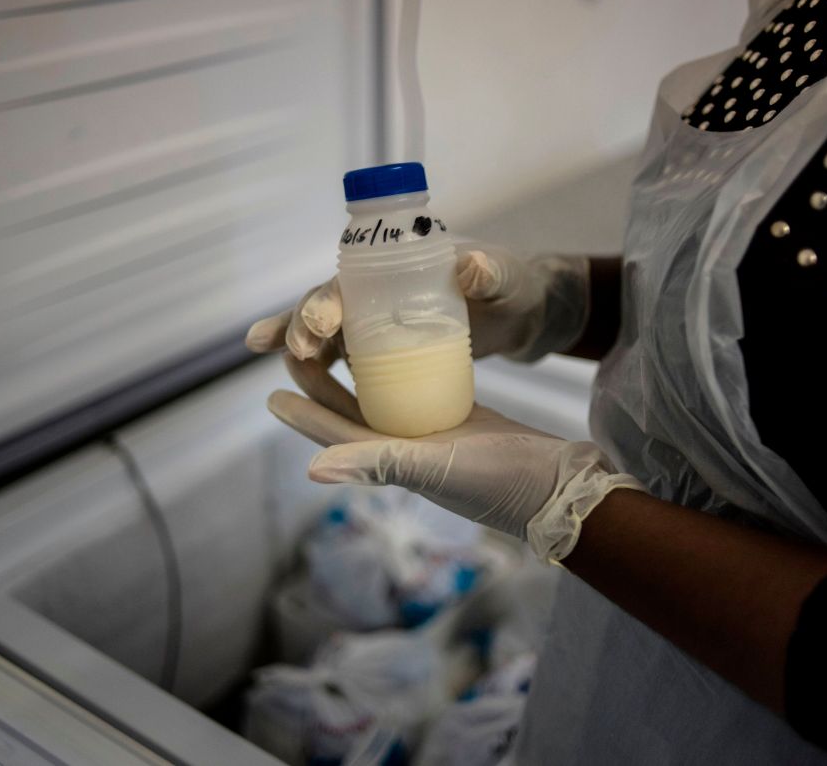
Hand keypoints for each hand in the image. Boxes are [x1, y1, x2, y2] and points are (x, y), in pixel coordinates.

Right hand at [244, 243, 589, 362]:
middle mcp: (377, 289)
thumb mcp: (505, 278)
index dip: (330, 298)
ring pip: (325, 332)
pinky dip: (318, 370)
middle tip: (298, 351)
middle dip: (303, 324)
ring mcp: (376, 320)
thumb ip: (490, 273)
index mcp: (398, 263)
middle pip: (327, 304)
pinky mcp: (384, 350)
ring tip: (281, 361)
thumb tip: (470, 266)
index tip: (323, 321)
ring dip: (299, 345)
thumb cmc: (511, 285)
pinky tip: (299, 387)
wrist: (519, 312)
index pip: (352, 279)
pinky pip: (344, 358)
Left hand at [268, 351, 644, 562]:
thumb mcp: (434, 468)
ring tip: (338, 343)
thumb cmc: (497, 483)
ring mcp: (433, 436)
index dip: (302, 414)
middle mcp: (406, 449)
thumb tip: (311, 469)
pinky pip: (419, 392)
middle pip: (351, 413)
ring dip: (357, 375)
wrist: (555, 484)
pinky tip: (399, 347)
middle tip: (296, 349)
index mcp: (392, 462)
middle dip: (322, 385)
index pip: (335, 434)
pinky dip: (402, 371)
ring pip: (382, 400)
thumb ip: (376, 464)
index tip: (270, 392)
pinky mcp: (460, 421)